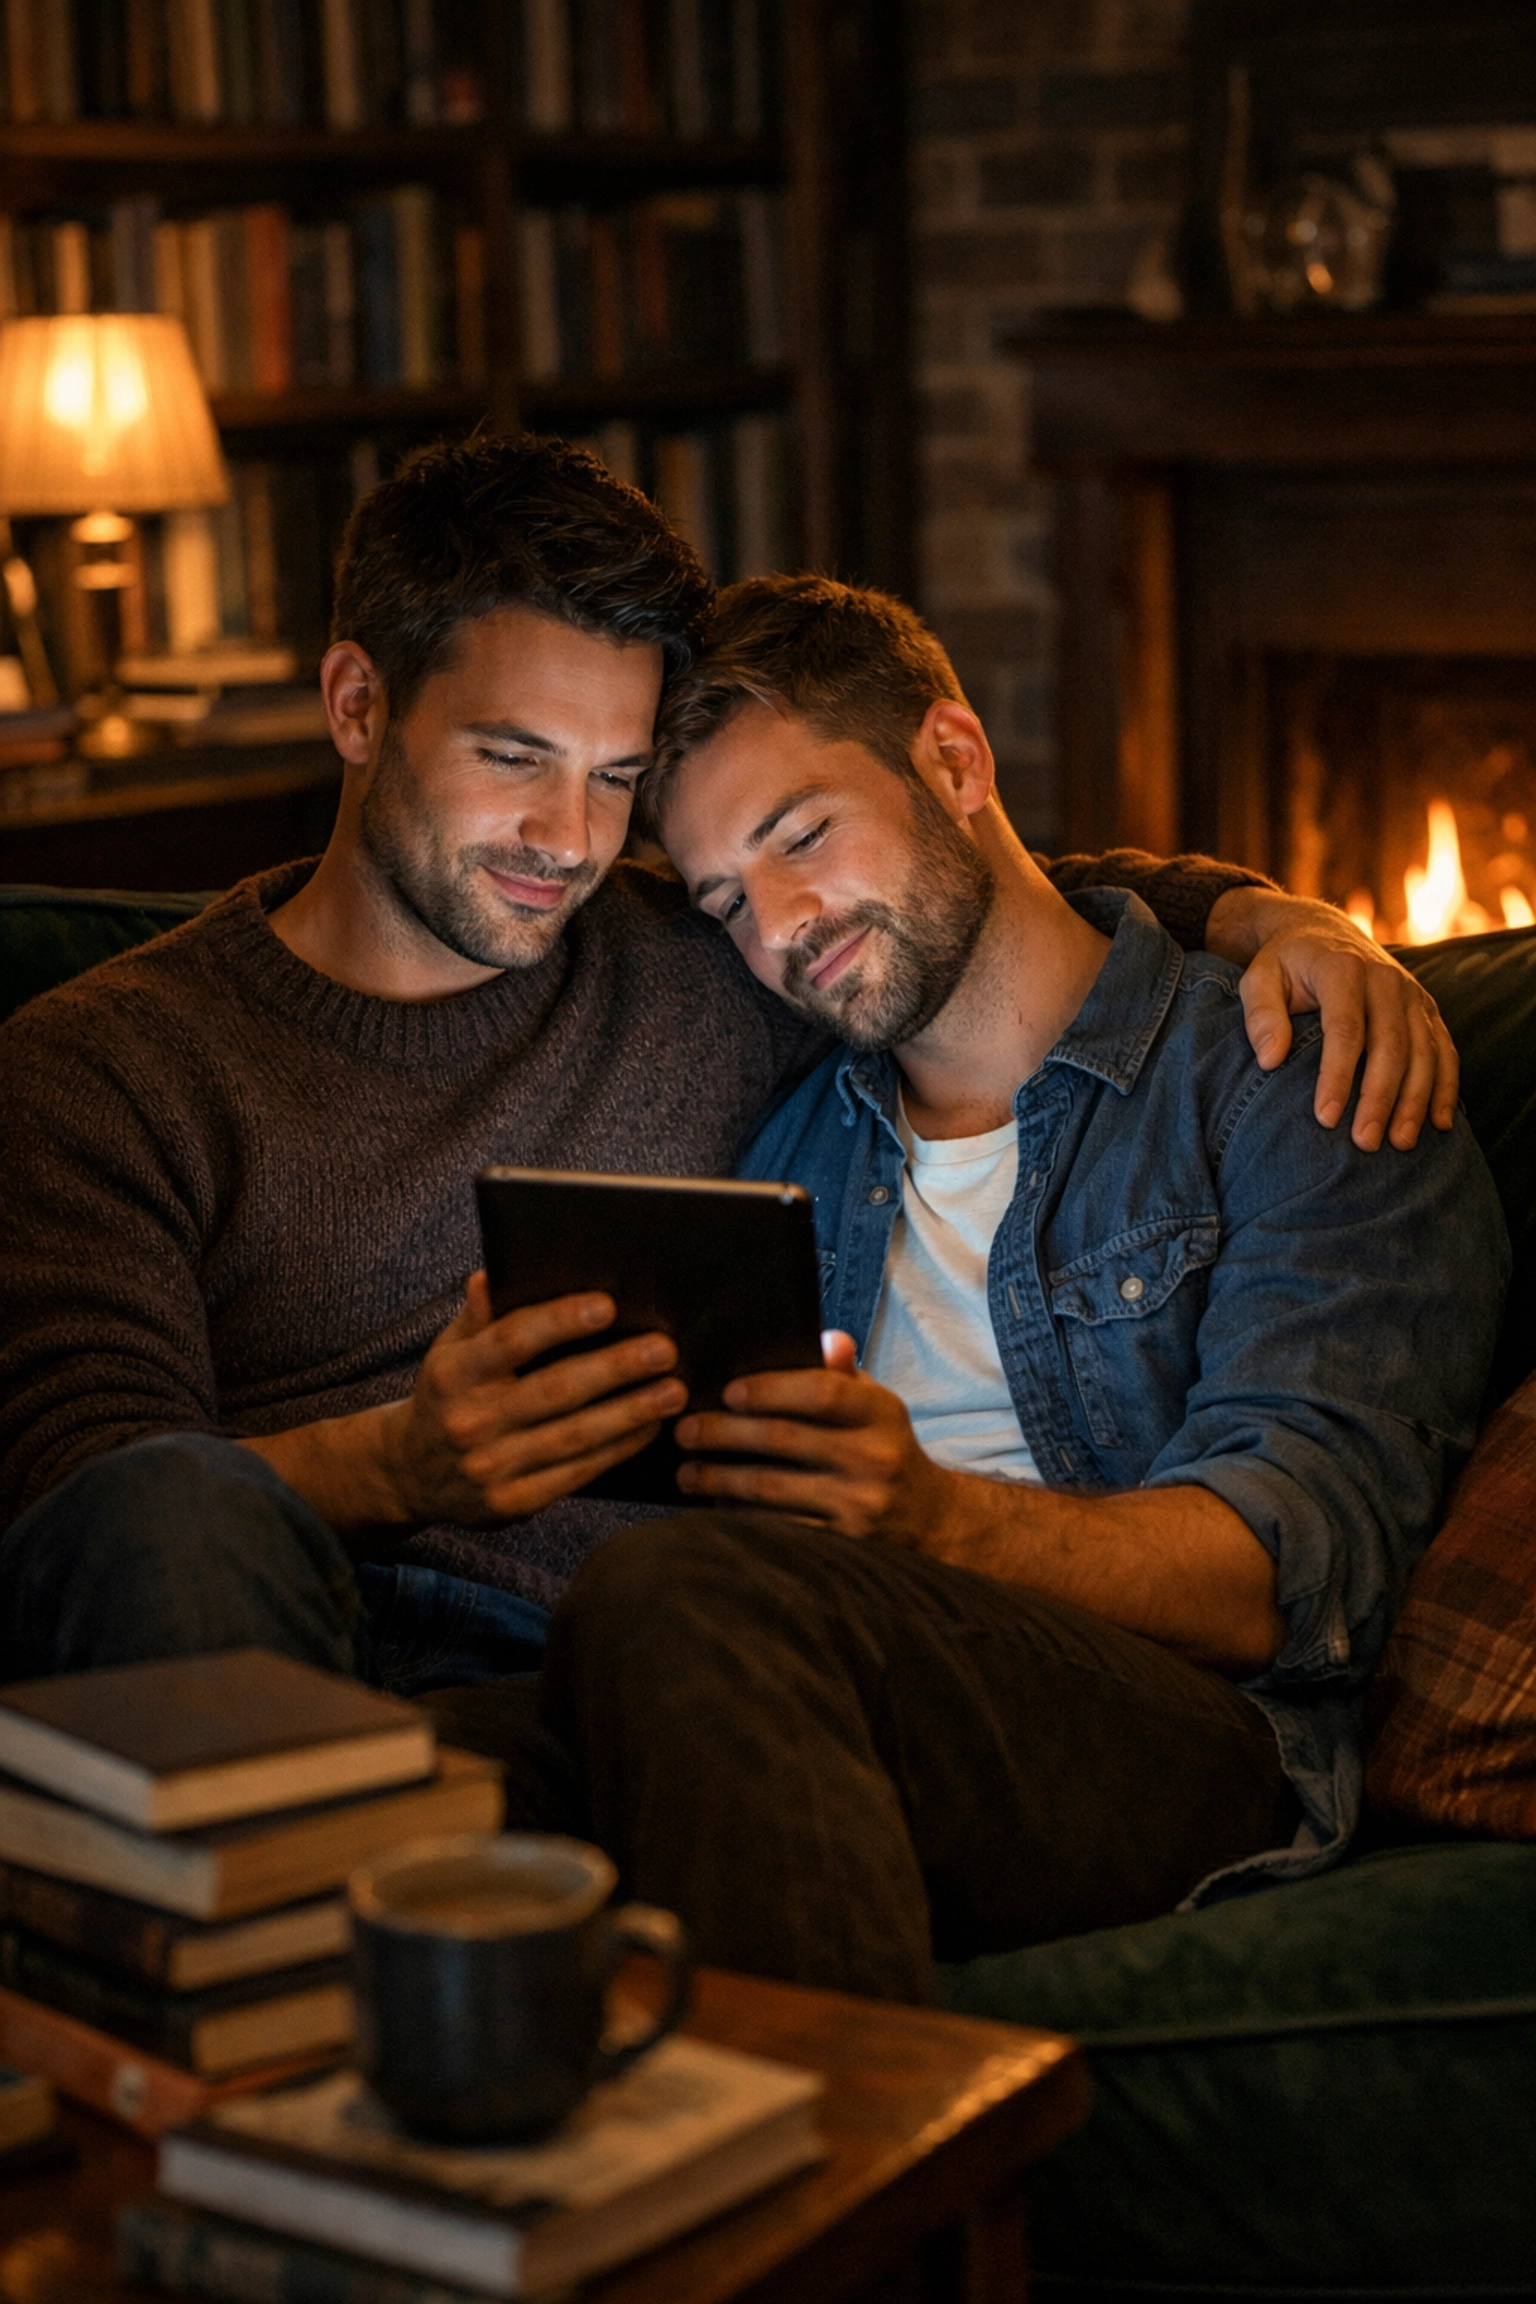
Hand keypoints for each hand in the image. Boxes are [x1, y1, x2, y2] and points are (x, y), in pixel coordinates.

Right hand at [384, 1275, 685, 1523]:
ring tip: (673, 1391)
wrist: (411, 1474)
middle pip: (555, 1390)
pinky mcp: (513, 1502)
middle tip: (664, 1350)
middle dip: (615, 1369)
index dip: (559, 1322)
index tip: (607, 1306)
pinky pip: (576, 1473)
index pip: (511, 1341)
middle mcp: (470, 1421)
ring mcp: (491, 1467)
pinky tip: (649, 1427)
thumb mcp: (448, 1351)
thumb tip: (493, 1275)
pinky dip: (618, 1449)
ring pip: (574, 1435)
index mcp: (453, 1374)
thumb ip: (477, 1316)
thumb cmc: (447, 1396)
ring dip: (630, 1413)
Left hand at [674, 1330, 952, 1539]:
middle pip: (784, 1439)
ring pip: (773, 1489)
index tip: (728, 1391)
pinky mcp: (843, 1545)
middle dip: (725, 1433)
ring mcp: (859, 1506)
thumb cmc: (883, 1447)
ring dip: (720, 1479)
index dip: (770, 1389)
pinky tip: (714, 1505)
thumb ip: (844, 1374)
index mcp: (881, 1413)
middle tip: (684, 1430)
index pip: (822, 1392)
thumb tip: (826, 1340)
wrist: (928, 1519)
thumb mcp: (875, 1405)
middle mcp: (874, 1458)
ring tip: (686, 1472)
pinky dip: (740, 1515)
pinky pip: (779, 1528)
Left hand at [1206, 888, 1457, 1151]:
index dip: (1337, 1076)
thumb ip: (1261, 1015)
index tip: (1325, 1119)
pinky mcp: (1427, 1010)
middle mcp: (1386, 979)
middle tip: (1365, 1143)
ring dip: (1415, 1101)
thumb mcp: (1259, 979)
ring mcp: (1412, 995)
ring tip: (1400, 1144)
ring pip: (1424, 1052)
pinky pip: (1445, 1050)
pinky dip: (1445, 1087)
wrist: (1321, 933)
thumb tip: (1270, 1060)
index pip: (1345, 1029)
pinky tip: (1438, 1124)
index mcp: (1342, 968)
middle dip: (1380, 1098)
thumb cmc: (1285, 966)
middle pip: (1391, 1046)